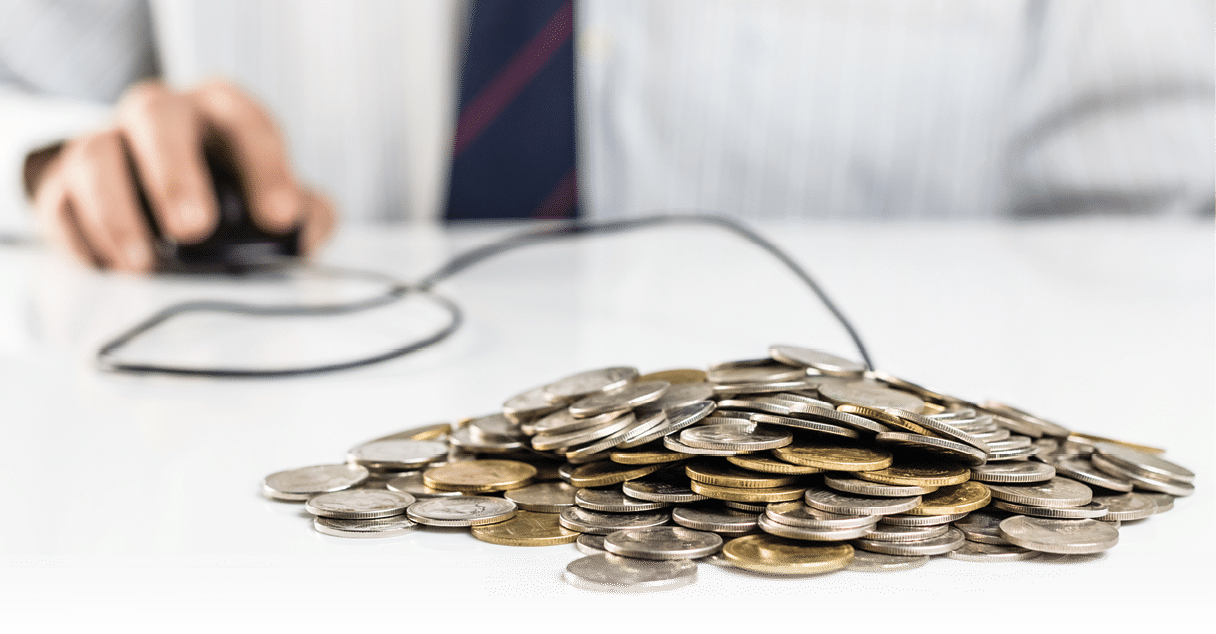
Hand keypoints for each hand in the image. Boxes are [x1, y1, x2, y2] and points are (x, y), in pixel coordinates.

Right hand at [25, 79, 335, 271]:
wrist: (160, 201)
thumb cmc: (232, 197)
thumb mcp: (277, 201)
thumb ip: (306, 216)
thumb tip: (306, 234)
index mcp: (222, 113)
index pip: (245, 121)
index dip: (266, 167)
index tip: (280, 218)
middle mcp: (161, 116)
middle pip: (157, 117)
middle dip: (175, 173)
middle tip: (195, 230)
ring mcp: (108, 145)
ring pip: (95, 155)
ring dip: (117, 213)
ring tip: (144, 265)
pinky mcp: (65, 184)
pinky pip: (60, 203)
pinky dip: (83, 239)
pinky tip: (109, 270)